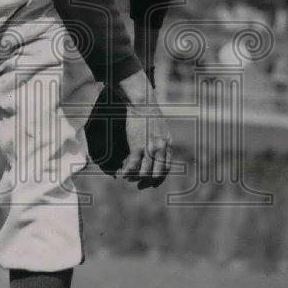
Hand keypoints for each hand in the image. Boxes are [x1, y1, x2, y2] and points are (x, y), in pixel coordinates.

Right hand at [116, 70, 171, 188]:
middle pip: (156, 173)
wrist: (142, 103)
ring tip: (127, 178)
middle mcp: (160, 149)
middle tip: (138, 185)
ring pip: (144, 172)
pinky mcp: (138, 146)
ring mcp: (150, 148)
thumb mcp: (161, 128)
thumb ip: (161, 140)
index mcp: (167, 145)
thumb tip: (158, 149)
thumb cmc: (149, 113)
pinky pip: (132, 166)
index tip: (150, 183)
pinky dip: (126, 172)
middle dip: (147, 182)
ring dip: (134, 178)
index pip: (166, 168)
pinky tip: (121, 174)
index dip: (158, 178)